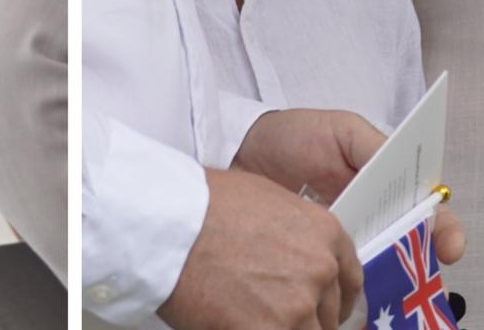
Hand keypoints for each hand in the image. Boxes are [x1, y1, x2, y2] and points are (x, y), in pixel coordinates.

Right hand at [158, 168, 361, 329]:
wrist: (166, 224)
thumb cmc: (200, 204)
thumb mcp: (263, 199)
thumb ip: (292, 233)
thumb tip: (288, 257)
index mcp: (324, 233)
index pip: (350, 280)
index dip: (336, 300)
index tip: (323, 310)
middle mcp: (320, 269)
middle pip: (329, 314)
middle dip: (304, 318)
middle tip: (272, 313)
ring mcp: (298, 305)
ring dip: (281, 327)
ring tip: (248, 318)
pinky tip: (235, 324)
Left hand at [232, 109, 467, 266]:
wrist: (240, 150)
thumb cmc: (292, 134)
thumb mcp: (340, 130)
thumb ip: (375, 148)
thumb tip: (407, 170)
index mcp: (385, 179)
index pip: (425, 208)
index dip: (441, 229)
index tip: (444, 245)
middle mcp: (371, 209)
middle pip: (406, 240)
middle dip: (416, 256)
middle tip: (416, 267)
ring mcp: (345, 230)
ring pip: (377, 258)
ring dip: (383, 267)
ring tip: (381, 272)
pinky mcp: (316, 244)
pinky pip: (339, 264)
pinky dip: (346, 272)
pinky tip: (345, 275)